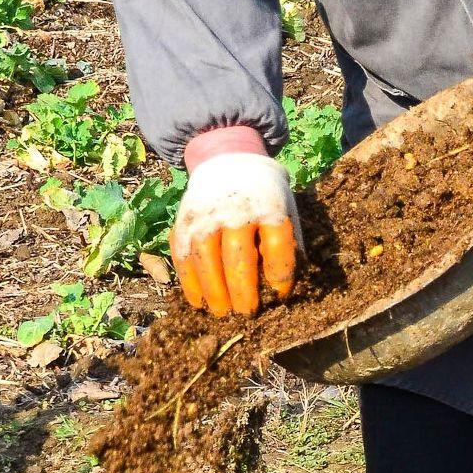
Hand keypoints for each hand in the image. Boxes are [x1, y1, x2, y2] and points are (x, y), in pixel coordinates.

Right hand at [170, 149, 301, 318]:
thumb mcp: (285, 208)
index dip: (280, 274)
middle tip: (247, 313)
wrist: (228, 159)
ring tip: (222, 313)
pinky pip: (182, 256)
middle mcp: (236, 210)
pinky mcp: (184, 221)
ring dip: (213, 291)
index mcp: (269, 206)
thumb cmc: (264, 195)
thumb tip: (288, 286)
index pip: (277, 245)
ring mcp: (206, 215)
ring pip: (206, 259)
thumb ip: (290, 243)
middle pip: (238, 257)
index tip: (280, 294)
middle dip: (243, 291)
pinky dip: (188, 282)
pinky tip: (198, 301)